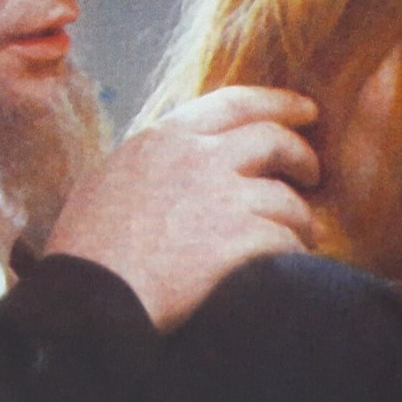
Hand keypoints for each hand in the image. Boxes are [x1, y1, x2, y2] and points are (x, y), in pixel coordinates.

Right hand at [43, 85, 319, 329]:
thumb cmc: (88, 249)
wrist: (89, 300)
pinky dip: (292, 255)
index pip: (235, 102)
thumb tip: (174, 161)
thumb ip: (151, 161)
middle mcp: (197, 158)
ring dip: (300, 221)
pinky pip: (285, 242)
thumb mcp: (109, 180)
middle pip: (272, 140)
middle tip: (312, 174)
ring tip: (301, 238)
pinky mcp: (238, 242)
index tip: (305, 110)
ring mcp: (221, 199)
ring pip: (287, 199)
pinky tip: (287, 268)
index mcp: (164, 138)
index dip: (278, 103)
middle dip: (302, 156)